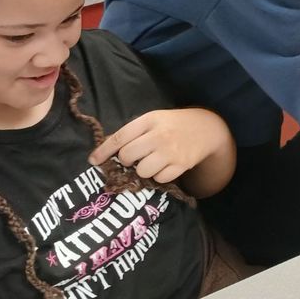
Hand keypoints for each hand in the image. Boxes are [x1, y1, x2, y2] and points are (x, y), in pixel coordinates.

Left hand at [88, 108, 227, 183]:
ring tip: (152, 161)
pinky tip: (165, 166)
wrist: (207, 128)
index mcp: (149, 120)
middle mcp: (159, 136)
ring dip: (143, 169)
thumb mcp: (153, 120)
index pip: (120, 137)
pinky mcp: (181, 165)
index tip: (92, 161)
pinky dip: (159, 175)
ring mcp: (171, 152)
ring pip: (142, 171)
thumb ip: (134, 132)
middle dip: (127, 160)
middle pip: (127, 156)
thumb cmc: (173, 124)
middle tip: (135, 157)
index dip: (103, 151)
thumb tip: (108, 151)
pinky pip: (159, 178)